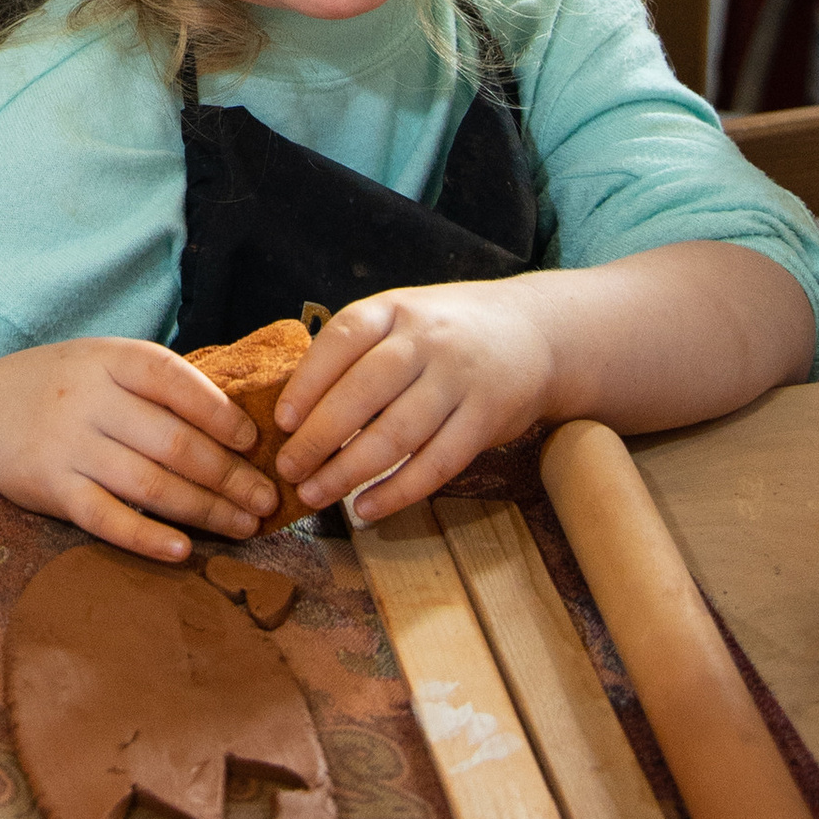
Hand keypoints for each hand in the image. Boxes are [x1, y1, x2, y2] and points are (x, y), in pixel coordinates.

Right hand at [0, 337, 278, 562]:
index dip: (222, 413)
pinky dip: (147, 537)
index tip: (255, 442)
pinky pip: (106, 517)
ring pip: (150, 484)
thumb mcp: (100, 366)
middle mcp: (88, 398)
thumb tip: (235, 426)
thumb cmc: (58, 390)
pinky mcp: (50, 489)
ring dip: (205, 510)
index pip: (177, 382)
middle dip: (229, 476)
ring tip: (243, 527)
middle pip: (174, 442)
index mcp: (108, 360)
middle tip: (266, 500)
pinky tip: (182, 550)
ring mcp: (67, 444)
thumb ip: (155, 388)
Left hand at [273, 284, 556, 526]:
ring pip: (396, 434)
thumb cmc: (448, 331)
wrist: (537, 332)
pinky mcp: (487, 419)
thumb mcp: (403, 317)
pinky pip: (437, 464)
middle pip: (363, 393)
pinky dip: (397, 492)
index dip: (306, 383)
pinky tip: (366, 509)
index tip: (281, 421)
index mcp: (395, 310)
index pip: (340, 342)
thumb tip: (297, 407)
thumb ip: (359, 352)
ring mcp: (460, 380)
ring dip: (349, 472)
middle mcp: (427, 341)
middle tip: (288, 470)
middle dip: (319, 438)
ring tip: (316, 495)